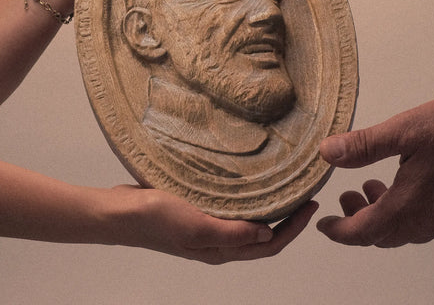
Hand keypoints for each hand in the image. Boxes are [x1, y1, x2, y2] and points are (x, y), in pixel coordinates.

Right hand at [105, 185, 317, 263]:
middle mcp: (218, 241)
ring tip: (286, 188)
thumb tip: (268, 235)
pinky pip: (232, 209)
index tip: (312, 205)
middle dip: (289, 219)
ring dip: (271, 209)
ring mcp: (208, 226)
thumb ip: (232, 232)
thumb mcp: (196, 226)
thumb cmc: (156, 218)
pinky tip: (252, 184)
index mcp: (220, 250)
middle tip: (306, 194)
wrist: (120, 212)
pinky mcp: (198, 211)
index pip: (268, 245)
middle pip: (264, 235)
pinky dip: (249, 200)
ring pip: (249, 222)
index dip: (294, 229)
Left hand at [316, 95, 433, 246]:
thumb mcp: (404, 130)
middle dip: (357, 221)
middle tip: (345, 198)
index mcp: (408, 206)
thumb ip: (364, 145)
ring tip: (368, 187)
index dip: (339, 231)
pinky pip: (421, 224)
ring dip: (379, 216)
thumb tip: (327, 153)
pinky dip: (401, 212)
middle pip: (382, 235)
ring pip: (402, 231)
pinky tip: (400, 184)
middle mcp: (426, 221)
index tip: (323, 224)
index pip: (363, 232)